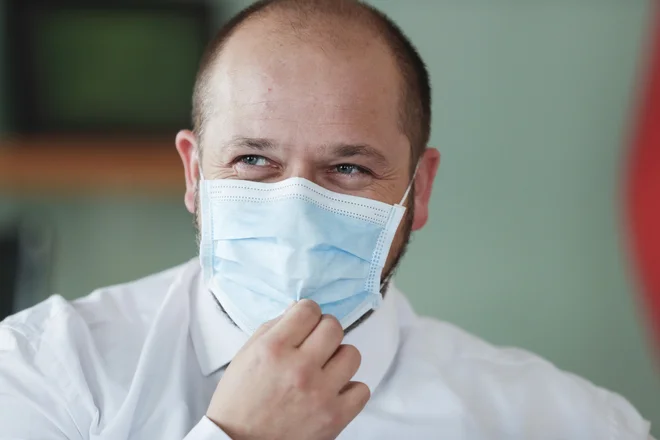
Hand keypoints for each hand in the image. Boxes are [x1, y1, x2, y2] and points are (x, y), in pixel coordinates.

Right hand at [206, 299, 369, 439]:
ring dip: (338, 359)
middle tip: (316, 344)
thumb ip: (273, 328)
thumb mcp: (246, 355)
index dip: (307, 313)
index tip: (305, 322)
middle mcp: (298, 368)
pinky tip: (332, 392)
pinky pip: (362, 389)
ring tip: (324, 370)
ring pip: (352, 354)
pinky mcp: (334, 417)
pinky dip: (349, 390)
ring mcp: (319, 393)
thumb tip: (298, 310)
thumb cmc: (239, 402)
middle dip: (324, 331)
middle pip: (334, 327)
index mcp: (273, 349)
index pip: (308, 309)